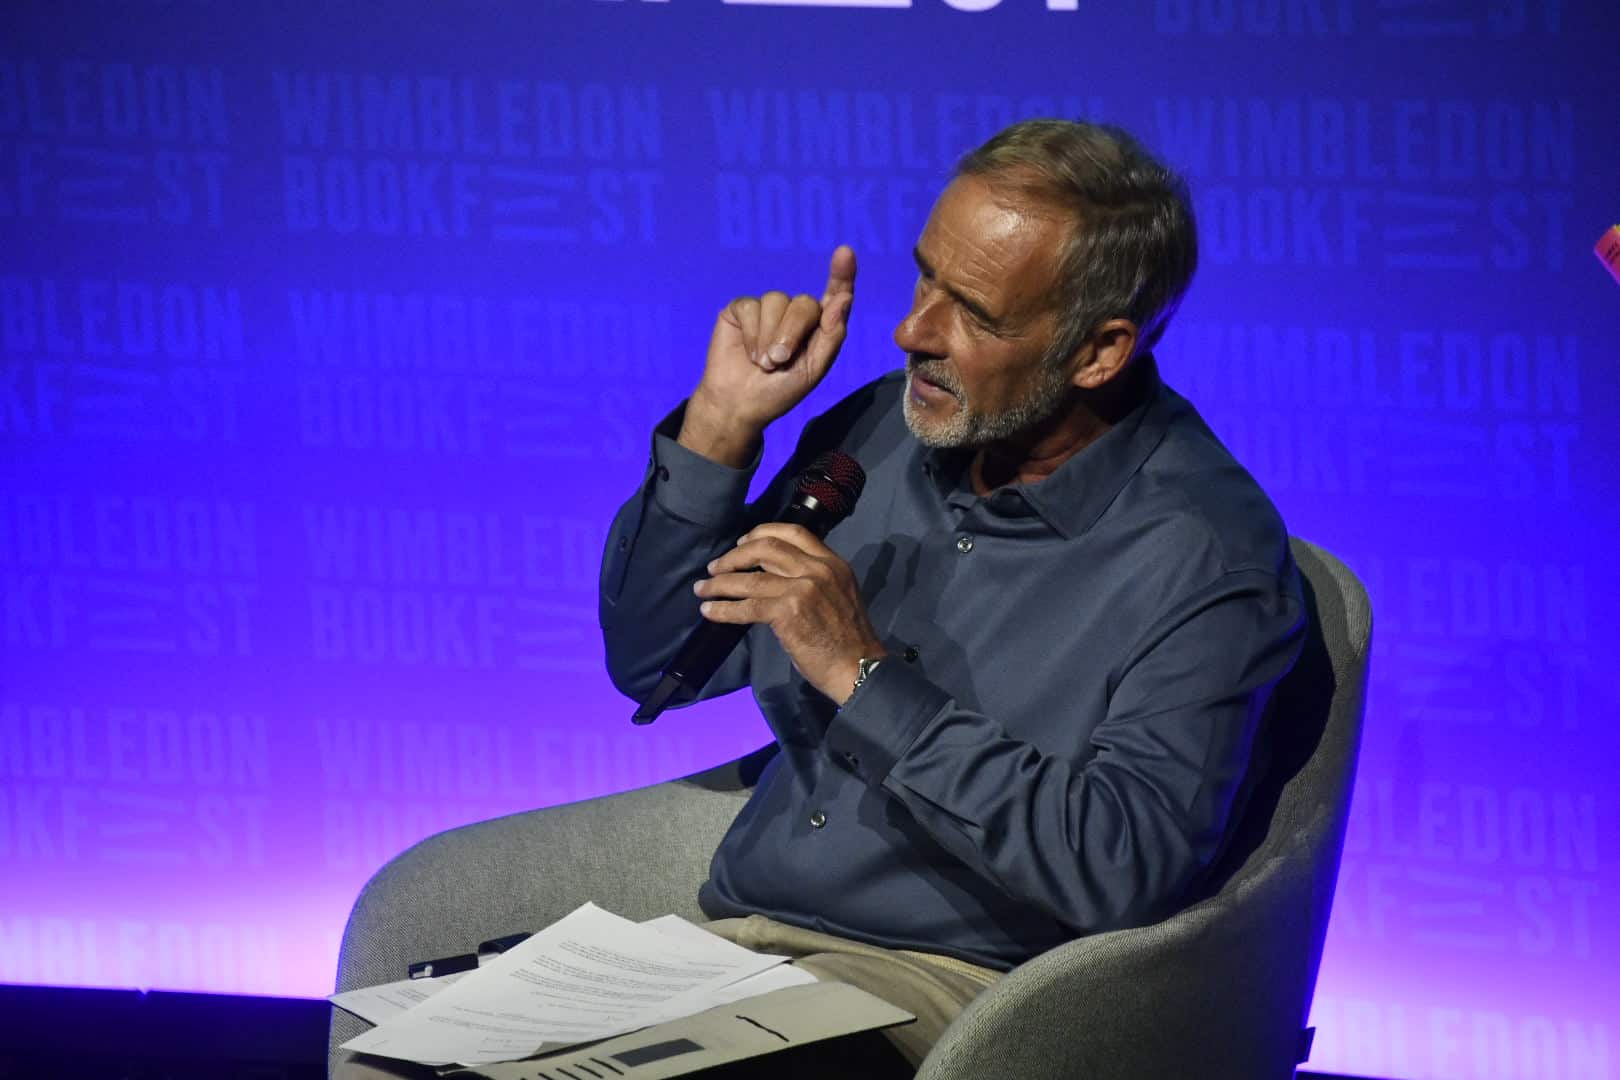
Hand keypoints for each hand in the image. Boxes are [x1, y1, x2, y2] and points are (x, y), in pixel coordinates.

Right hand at [679, 247, 856, 466]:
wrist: (740, 404)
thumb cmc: (780, 391)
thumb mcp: (814, 369)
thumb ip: (832, 335)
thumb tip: (844, 298)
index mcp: (819, 326)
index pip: (835, 294)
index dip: (841, 274)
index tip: (845, 253)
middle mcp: (795, 312)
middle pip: (804, 302)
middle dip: (792, 334)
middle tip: (779, 362)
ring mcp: (767, 308)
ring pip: (776, 300)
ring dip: (769, 336)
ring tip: (763, 361)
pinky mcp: (741, 309)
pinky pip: (751, 305)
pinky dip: (751, 332)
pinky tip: (747, 350)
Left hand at [692, 522, 884, 703]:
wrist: (858, 667)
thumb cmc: (847, 639)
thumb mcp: (837, 594)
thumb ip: (811, 579)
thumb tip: (771, 575)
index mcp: (832, 562)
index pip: (793, 533)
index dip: (762, 533)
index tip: (742, 542)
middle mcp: (818, 569)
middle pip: (766, 548)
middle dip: (734, 556)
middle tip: (716, 567)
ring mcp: (803, 589)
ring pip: (751, 578)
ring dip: (720, 583)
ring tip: (702, 588)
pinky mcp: (788, 611)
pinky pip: (747, 606)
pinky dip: (724, 609)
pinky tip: (709, 611)